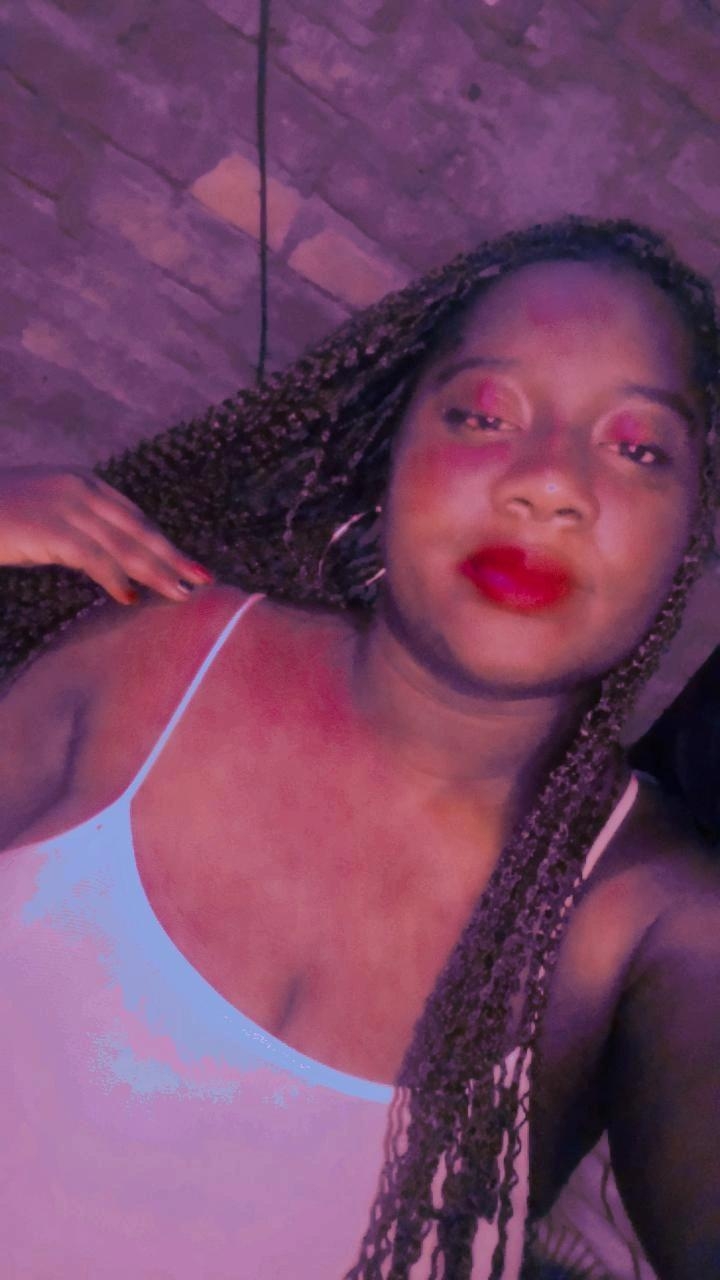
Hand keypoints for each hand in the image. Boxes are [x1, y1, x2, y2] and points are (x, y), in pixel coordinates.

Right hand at [0, 465, 213, 603]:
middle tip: (203, 579)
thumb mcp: (39, 512)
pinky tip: (129, 596)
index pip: (131, 514)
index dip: (160, 540)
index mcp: (80, 481)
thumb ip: (72, 525)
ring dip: (155, 571)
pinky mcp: (51, 529)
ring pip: (124, 544)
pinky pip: (94, 558)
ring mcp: (66, 506)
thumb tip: (104, 557)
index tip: (185, 561)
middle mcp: (79, 488)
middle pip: (137, 527)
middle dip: (172, 555)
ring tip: (178, 593)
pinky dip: (115, 578)